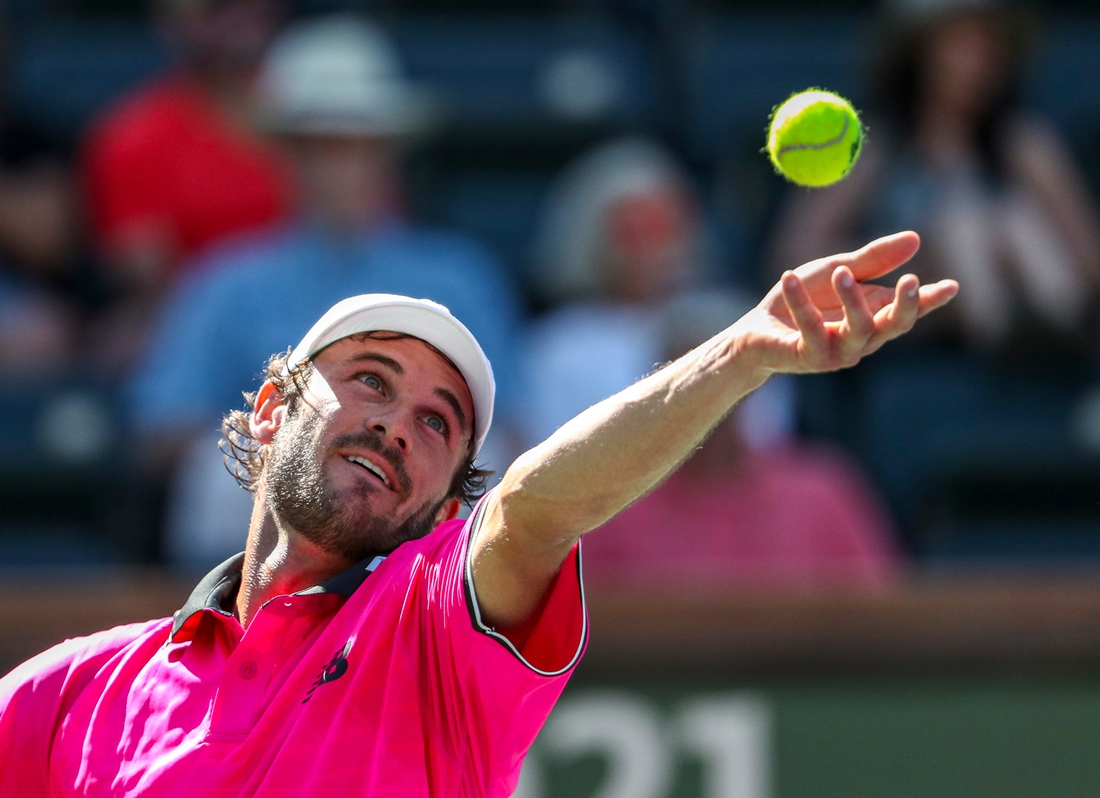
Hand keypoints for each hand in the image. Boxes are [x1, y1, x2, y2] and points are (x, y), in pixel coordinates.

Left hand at [735, 231, 957, 374]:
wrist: (758, 329)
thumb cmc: (805, 298)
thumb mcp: (838, 269)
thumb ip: (873, 259)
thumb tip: (915, 238)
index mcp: (876, 315)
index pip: (909, 310)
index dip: (930, 300)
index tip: (952, 286)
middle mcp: (863, 339)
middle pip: (894, 326)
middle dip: (904, 305)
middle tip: (909, 279)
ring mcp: (838, 352)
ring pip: (858, 330)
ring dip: (852, 300)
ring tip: (841, 271)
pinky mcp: (809, 357)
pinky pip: (811, 330)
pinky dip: (801, 302)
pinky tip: (789, 276)